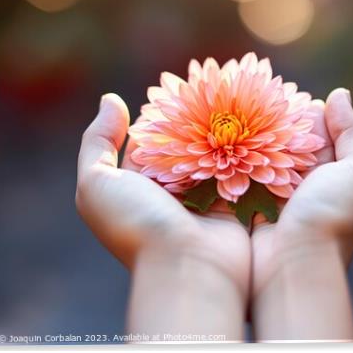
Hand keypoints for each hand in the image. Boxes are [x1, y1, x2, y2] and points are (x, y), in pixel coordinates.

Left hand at [75, 94, 249, 337]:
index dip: (161, 110)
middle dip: (198, 116)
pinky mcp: (233, 200)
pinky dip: (246, 148)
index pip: (149, 135)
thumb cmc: (138, 226)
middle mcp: (171, 186)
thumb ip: (98, 142)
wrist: (186, 270)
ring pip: (215, 150)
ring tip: (240, 95)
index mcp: (138, 180)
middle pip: (186, 140)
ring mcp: (204, 193)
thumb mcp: (96, 185)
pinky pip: (240, 167)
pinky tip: (256, 121)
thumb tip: (111, 100)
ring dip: (225, 128)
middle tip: (217, 83)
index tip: (178, 82)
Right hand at [250, 88, 352, 339]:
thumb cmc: (332, 217)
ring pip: (262, 152)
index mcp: (332, 171)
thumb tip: (339, 94)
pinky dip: (235, 154)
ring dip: (251, 133)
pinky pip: (241, 171)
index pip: (318, 130)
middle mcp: (304, 180)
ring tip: (234, 104)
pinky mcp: (249, 202)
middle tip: (253, 89)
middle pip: (288, 139)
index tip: (283, 86)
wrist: (296, 266)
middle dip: (274, 118)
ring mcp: (275, 191)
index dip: (303, 108)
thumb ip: (350, 131)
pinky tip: (223, 133)